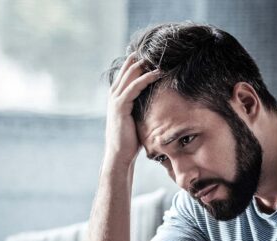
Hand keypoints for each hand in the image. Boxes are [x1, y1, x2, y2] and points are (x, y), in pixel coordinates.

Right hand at [105, 52, 160, 166]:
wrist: (119, 154)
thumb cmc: (130, 140)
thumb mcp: (138, 119)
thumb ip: (142, 107)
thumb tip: (159, 103)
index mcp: (118, 95)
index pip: (129, 70)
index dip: (142, 61)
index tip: (159, 55)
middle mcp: (114, 93)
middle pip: (129, 66)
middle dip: (145, 58)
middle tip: (162, 50)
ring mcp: (116, 99)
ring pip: (131, 73)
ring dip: (147, 64)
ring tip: (162, 56)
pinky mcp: (120, 106)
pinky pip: (134, 86)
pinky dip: (146, 78)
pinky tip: (158, 73)